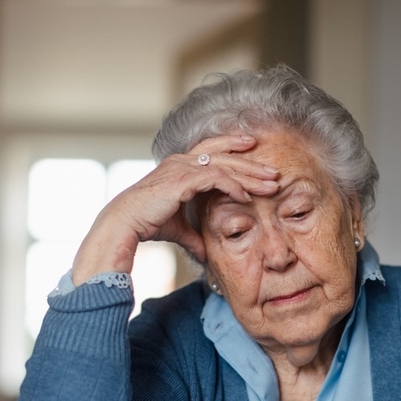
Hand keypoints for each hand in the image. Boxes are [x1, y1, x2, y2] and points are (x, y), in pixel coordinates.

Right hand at [71, 133, 279, 284]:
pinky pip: (216, 177)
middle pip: (224, 155)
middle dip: (251, 163)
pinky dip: (233, 186)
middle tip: (274, 172)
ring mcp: (182, 167)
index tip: (254, 150)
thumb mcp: (178, 229)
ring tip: (270, 184)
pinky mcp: (183, 179)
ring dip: (250, 174)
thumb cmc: (147, 224)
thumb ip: (194, 236)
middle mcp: (182, 161)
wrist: (126, 223)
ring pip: (225, 164)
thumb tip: (206, 254)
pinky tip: (246, 196)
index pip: (212, 150)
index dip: (233, 147)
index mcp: (180, 165)